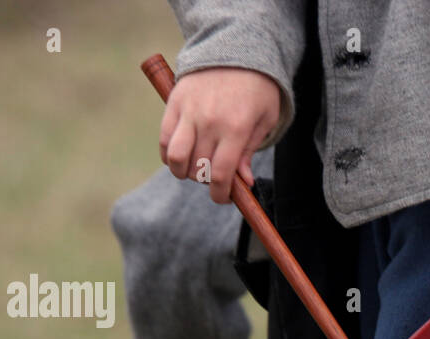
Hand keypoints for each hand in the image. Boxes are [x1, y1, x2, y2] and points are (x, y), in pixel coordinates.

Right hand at [159, 67, 280, 202]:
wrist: (236, 49)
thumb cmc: (257, 89)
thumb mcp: (265, 119)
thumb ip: (249, 151)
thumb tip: (243, 182)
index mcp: (236, 128)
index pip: (220, 174)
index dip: (220, 194)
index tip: (222, 197)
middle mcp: (210, 121)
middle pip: (198, 169)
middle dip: (206, 182)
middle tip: (214, 177)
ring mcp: (189, 112)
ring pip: (176, 158)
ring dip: (183, 171)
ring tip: (195, 168)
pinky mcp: (174, 103)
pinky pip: (164, 139)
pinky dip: (169, 154)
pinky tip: (180, 156)